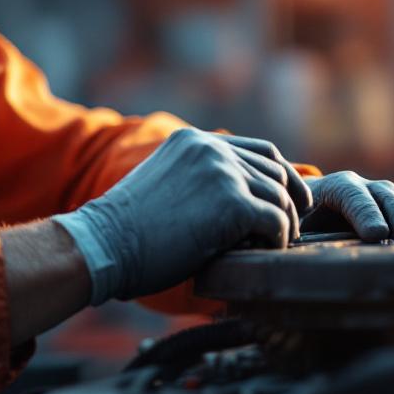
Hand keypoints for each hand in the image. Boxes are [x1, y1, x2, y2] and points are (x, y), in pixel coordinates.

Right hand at [51, 128, 309, 303]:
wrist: (103, 245)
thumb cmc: (128, 230)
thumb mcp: (166, 184)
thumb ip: (201, 180)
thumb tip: (246, 202)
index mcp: (194, 140)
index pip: (261, 151)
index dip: (282, 178)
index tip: (290, 203)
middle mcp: (211, 148)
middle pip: (276, 172)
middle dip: (289, 203)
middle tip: (286, 231)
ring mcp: (222, 173)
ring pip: (279, 198)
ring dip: (282, 225)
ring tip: (270, 246)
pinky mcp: (231, 204)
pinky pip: (276, 222)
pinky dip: (277, 241)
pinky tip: (261, 253)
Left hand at [299, 171, 393, 240]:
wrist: (316, 210)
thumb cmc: (304, 222)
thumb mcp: (296, 224)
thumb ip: (297, 230)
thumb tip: (293, 242)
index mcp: (334, 187)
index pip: (352, 195)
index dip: (366, 213)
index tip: (377, 235)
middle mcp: (365, 187)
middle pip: (385, 196)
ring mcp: (388, 195)